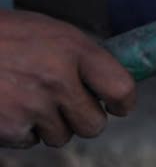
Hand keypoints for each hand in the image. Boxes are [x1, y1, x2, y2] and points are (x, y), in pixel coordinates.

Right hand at [0, 9, 134, 147]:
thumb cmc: (5, 35)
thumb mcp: (52, 32)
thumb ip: (82, 57)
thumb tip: (107, 83)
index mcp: (73, 48)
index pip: (121, 87)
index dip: (124, 102)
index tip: (120, 106)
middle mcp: (57, 78)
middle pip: (94, 125)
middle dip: (85, 119)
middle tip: (70, 105)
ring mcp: (33, 105)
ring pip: (63, 136)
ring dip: (52, 124)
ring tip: (30, 97)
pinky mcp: (11, 127)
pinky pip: (32, 141)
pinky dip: (24, 129)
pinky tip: (11, 105)